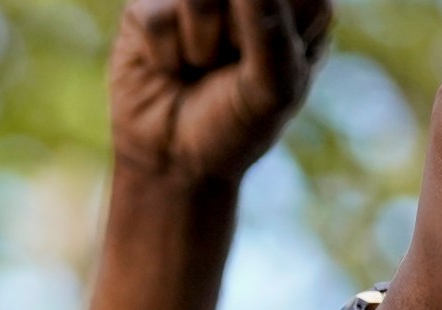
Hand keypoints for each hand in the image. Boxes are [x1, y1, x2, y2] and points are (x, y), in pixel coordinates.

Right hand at [108, 0, 327, 185]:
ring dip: (201, 48)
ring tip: (202, 66)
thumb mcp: (272, 88)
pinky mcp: (147, 6)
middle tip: (233, 65)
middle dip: (239, 38)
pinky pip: (157, 18)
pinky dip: (166, 57)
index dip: (277, 32)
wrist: (173, 161)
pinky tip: (170, 68)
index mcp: (295, 1)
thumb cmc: (235, 123)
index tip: (268, 65)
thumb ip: (270, 32)